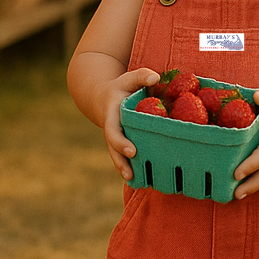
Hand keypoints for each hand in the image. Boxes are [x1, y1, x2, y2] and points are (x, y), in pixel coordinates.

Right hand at [101, 67, 159, 181]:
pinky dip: (132, 168)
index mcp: (112, 116)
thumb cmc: (121, 88)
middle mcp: (112, 131)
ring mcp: (116, 140)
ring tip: (134, 182)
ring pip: (117, 157)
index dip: (121, 142)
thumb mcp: (128, 78)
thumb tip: (155, 78)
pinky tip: (144, 180)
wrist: (102, 97)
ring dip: (125, 169)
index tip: (132, 151)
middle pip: (114, 150)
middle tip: (131, 174)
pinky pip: (125, 158)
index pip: (113, 131)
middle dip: (121, 162)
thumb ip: (141, 76)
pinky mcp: (122, 145)